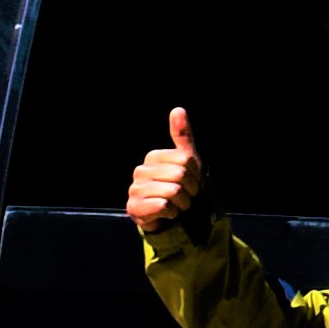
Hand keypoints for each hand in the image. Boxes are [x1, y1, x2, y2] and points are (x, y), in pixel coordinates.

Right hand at [127, 103, 214, 232]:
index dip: (195, 174)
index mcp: (152, 157)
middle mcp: (140, 171)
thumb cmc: (181, 188)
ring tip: (177, 205)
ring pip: (173, 191)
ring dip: (182, 203)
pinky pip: (162, 205)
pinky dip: (172, 212)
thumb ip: (182, 135)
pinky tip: (167, 214)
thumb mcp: (187, 161)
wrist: (172, 218)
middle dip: (190, 190)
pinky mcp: (133, 208)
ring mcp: (134, 189)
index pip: (185, 159)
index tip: (190, 182)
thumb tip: (178, 109)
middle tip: (184, 196)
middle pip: (180, 174)